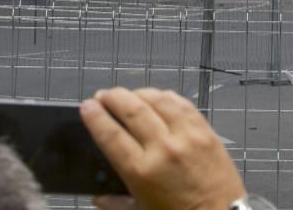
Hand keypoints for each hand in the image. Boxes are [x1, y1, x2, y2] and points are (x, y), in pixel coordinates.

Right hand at [80, 87, 244, 209]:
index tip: (87, 106)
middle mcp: (163, 148)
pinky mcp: (206, 130)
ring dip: (139, 92)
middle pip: (132, 110)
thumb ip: (116, 203)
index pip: (111, 135)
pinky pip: (183, 104)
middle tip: (103, 95)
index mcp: (142, 171)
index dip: (95, 117)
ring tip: (128, 94)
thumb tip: (98, 196)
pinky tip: (158, 97)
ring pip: (158, 100)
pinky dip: (167, 96)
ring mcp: (187, 135)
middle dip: (114, 97)